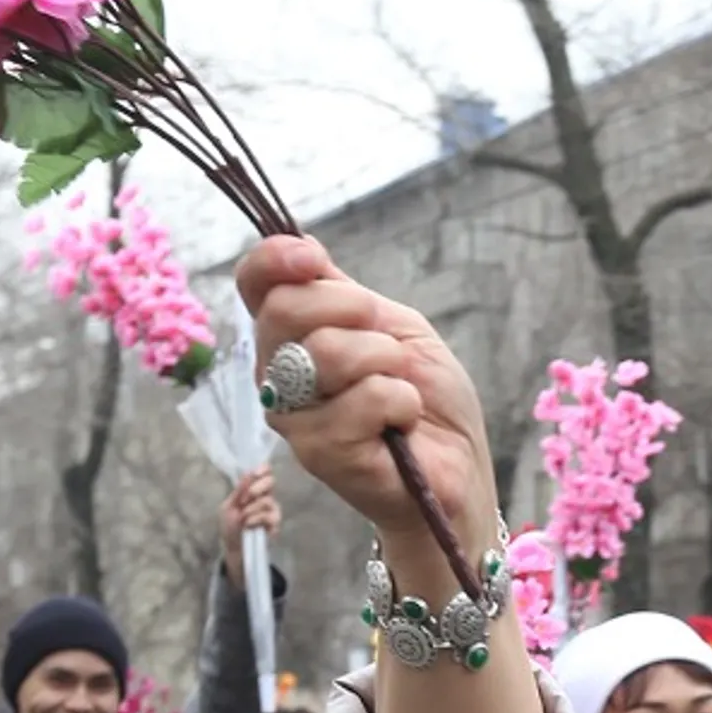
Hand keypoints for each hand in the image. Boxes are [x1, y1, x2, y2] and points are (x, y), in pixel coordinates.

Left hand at [224, 466, 281, 538]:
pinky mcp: (275, 524)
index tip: (255, 474)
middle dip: (256, 489)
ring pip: (268, 501)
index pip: (265, 472)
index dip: (263, 469)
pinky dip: (257, 520)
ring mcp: (272, 510)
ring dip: (251, 510)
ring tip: (243, 519)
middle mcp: (266, 496)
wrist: (233, 547)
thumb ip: (238, 491)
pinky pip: (271, 517)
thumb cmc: (230, 525)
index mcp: (254, 489)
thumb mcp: (228, 507)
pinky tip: (250, 526)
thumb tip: (248, 473)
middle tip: (244, 500)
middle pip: (271, 482)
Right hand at [235, 237, 499, 573]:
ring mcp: (292, 417)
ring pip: (327, 351)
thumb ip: (343, 292)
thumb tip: (301, 244)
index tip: (313, 258)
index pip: (254, 283)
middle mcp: (278, 374)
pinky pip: (365, 398)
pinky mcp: (318, 453)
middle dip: (351, 308)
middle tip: (386, 343)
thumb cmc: (426, 399)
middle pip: (284, 310)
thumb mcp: (394, 326)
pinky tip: (404, 423)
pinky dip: (402, 401)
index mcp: (292, 336)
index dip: (275, 258)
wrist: (456, 468)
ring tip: (400, 389)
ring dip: (386, 361)